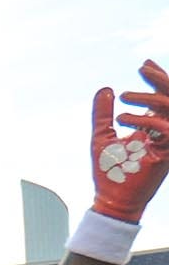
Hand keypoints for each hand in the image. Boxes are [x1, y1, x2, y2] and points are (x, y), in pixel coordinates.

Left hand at [90, 60, 168, 223]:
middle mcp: (164, 131)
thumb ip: (103, 114)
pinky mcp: (166, 154)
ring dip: (150, 98)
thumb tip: (104, 88)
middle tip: (142, 68)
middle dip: (160, 80)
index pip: (161, 96)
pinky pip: (166, 130)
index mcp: (153, 125)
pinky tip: (122, 119)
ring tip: (125, 95)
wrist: (111, 200)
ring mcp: (167, 142)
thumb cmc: (108, 171)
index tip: (144, 64)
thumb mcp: (102, 136)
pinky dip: (146, 121)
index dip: (157, 78)